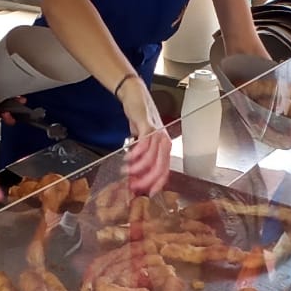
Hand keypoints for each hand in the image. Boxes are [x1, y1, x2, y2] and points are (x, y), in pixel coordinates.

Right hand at [116, 76, 170, 194]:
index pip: (165, 170)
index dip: (158, 183)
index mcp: (165, 147)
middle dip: (147, 179)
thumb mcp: (140, 143)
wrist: (135, 97)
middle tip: (135, 186)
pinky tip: (127, 157)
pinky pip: (144, 144)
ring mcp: (158, 134)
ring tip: (125, 170)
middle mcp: (164, 141)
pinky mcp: (148, 126)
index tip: (150, 193)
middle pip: (160, 166)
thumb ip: (139, 158)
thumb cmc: (139, 120)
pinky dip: (135, 153)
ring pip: (152, 157)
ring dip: (137, 167)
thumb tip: (133, 177)